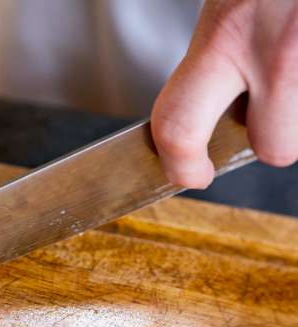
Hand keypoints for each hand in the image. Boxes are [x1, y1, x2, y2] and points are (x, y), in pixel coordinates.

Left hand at [151, 0, 297, 187]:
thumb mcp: (228, 1)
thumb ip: (216, 52)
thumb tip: (210, 108)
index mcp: (224, 34)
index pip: (177, 127)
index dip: (180, 165)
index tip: (187, 173)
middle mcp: (279, 52)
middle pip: (275, 149)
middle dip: (269, 140)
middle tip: (264, 113)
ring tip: (297, 56)